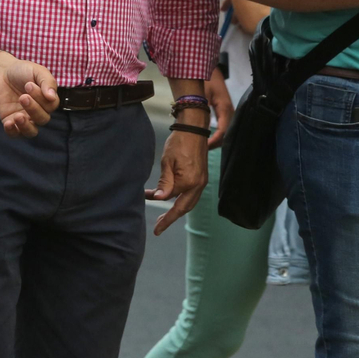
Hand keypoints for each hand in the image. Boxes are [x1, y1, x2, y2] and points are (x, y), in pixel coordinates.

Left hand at [0, 61, 57, 137]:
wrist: (0, 71)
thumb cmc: (22, 71)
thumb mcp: (37, 71)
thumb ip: (47, 82)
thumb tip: (52, 97)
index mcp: (47, 100)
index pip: (51, 105)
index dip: (41, 97)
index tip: (28, 84)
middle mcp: (37, 111)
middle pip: (43, 119)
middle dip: (33, 109)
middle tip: (22, 96)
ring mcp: (24, 118)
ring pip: (31, 132)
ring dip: (26, 126)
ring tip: (18, 116)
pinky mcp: (10, 121)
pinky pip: (14, 133)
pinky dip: (12, 131)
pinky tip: (8, 123)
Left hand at [145, 119, 208, 234]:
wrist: (193, 129)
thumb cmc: (178, 142)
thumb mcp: (167, 162)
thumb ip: (164, 182)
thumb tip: (160, 199)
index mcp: (189, 182)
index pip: (172, 202)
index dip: (163, 214)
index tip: (156, 229)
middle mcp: (199, 185)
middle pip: (184, 208)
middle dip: (171, 218)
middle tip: (158, 226)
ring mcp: (202, 182)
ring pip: (189, 203)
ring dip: (176, 210)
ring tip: (163, 216)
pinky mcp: (202, 177)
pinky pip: (192, 194)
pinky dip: (181, 200)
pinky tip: (171, 199)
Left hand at [203, 70, 234, 147]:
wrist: (209, 69)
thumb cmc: (205, 80)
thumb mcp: (200, 95)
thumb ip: (199, 111)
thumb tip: (194, 128)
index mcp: (225, 108)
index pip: (223, 131)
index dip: (214, 141)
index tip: (203, 147)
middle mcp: (230, 111)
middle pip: (226, 134)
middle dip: (215, 143)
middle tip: (201, 149)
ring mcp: (230, 111)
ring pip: (226, 131)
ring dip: (217, 140)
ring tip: (203, 145)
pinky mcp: (226, 111)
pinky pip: (225, 126)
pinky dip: (218, 134)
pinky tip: (208, 138)